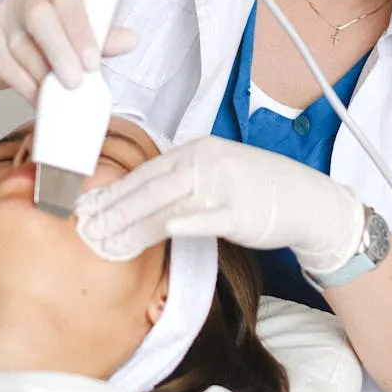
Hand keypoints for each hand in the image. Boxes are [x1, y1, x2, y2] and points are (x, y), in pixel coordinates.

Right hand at [0, 0, 137, 105]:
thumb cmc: (34, 38)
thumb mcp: (67, 32)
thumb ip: (98, 37)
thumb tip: (131, 39)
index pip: (67, 1)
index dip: (81, 30)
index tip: (93, 61)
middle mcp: (23, 1)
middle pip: (39, 18)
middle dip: (60, 50)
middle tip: (76, 81)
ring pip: (21, 49)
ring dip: (44, 76)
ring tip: (60, 94)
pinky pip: (7, 70)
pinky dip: (28, 89)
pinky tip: (40, 99)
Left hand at [74, 135, 365, 273]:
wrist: (306, 199)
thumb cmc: (257, 189)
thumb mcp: (216, 172)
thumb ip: (180, 180)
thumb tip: (137, 199)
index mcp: (196, 150)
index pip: (145, 172)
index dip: (113, 191)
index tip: (86, 208)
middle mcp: (207, 162)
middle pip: (150, 188)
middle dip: (114, 210)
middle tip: (85, 229)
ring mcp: (224, 185)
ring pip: (169, 204)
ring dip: (134, 224)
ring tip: (107, 240)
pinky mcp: (241, 211)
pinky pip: (208, 217)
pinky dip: (185, 222)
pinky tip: (163, 229)